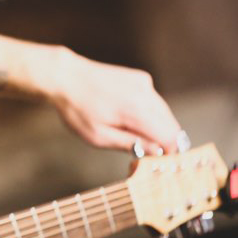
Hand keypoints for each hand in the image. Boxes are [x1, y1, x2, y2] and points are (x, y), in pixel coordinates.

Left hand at [48, 48, 181, 152]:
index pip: (170, 137)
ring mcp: (144, 83)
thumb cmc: (77, 109)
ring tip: (129, 131)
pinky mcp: (141, 78)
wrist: (65, 77)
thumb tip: (157, 153)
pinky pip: (154, 101)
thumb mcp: (98, 136)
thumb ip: (130, 144)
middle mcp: (145, 94)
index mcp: (136, 110)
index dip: (168, 152)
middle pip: (171, 125)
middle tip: (142, 149)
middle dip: (162, 140)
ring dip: (155, 126)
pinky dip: (148, 112)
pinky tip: (127, 115)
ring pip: (165, 113)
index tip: (157, 160)